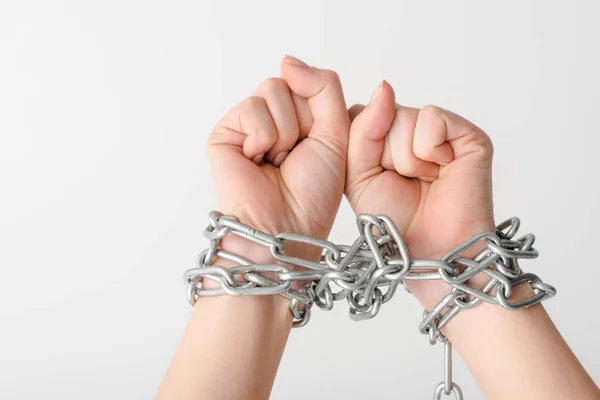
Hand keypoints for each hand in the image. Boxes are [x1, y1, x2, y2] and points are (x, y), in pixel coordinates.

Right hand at [208, 56, 349, 262]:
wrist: (286, 229)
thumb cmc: (312, 194)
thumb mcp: (337, 133)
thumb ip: (323, 87)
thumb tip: (288, 60)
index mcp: (300, 120)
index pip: (311, 83)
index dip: (321, 115)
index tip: (315, 148)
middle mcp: (272, 120)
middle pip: (290, 83)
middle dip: (303, 123)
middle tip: (294, 157)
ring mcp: (246, 125)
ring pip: (272, 91)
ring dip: (284, 133)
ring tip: (276, 162)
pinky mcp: (224, 133)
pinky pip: (252, 108)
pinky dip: (263, 138)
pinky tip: (257, 161)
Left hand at [344, 81, 494, 306]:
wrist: (428, 252)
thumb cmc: (394, 220)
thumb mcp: (357, 175)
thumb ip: (360, 130)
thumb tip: (384, 87)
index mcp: (386, 139)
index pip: (360, 113)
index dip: (362, 147)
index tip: (375, 175)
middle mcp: (414, 131)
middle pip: (381, 113)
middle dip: (384, 156)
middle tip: (403, 181)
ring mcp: (443, 132)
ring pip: (404, 117)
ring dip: (406, 159)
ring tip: (422, 181)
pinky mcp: (469, 136)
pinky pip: (432, 119)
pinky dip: (429, 151)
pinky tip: (439, 172)